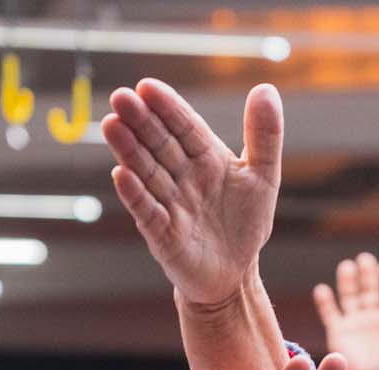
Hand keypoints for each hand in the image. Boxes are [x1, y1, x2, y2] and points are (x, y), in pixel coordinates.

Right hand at [103, 80, 281, 307]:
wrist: (235, 274)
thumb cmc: (245, 222)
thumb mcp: (263, 176)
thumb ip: (264, 136)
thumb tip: (266, 88)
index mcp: (205, 158)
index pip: (184, 127)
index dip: (168, 107)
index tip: (147, 86)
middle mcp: (182, 177)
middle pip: (159, 145)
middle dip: (140, 122)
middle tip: (120, 97)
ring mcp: (169, 204)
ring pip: (148, 173)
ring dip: (129, 151)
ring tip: (112, 125)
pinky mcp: (163, 235)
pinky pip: (148, 213)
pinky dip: (135, 195)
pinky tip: (122, 175)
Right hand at [312, 253, 378, 369]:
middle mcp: (371, 317)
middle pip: (369, 290)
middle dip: (367, 275)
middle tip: (365, 258)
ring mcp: (354, 323)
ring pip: (350, 297)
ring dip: (348, 282)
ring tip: (347, 266)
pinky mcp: (338, 331)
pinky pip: (330, 314)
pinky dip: (325, 302)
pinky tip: (322, 289)